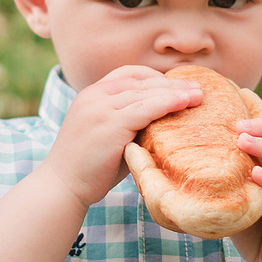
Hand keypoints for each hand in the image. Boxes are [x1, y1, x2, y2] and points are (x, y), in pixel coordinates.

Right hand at [37, 65, 203, 209]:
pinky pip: (145, 109)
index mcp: (92, 94)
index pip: (129, 74)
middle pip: (141, 80)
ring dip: (176, 91)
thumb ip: (130, 123)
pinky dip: (168, 103)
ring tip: (199, 96)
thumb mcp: (109, 136)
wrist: (62, 187)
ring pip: (145, 92)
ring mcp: (100, 108)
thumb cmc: (90, 168)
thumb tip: (165, 121)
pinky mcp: (108, 124)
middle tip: (198, 88)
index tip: (178, 86)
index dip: (156, 77)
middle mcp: (95, 95)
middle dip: (172, 83)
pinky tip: (185, 103)